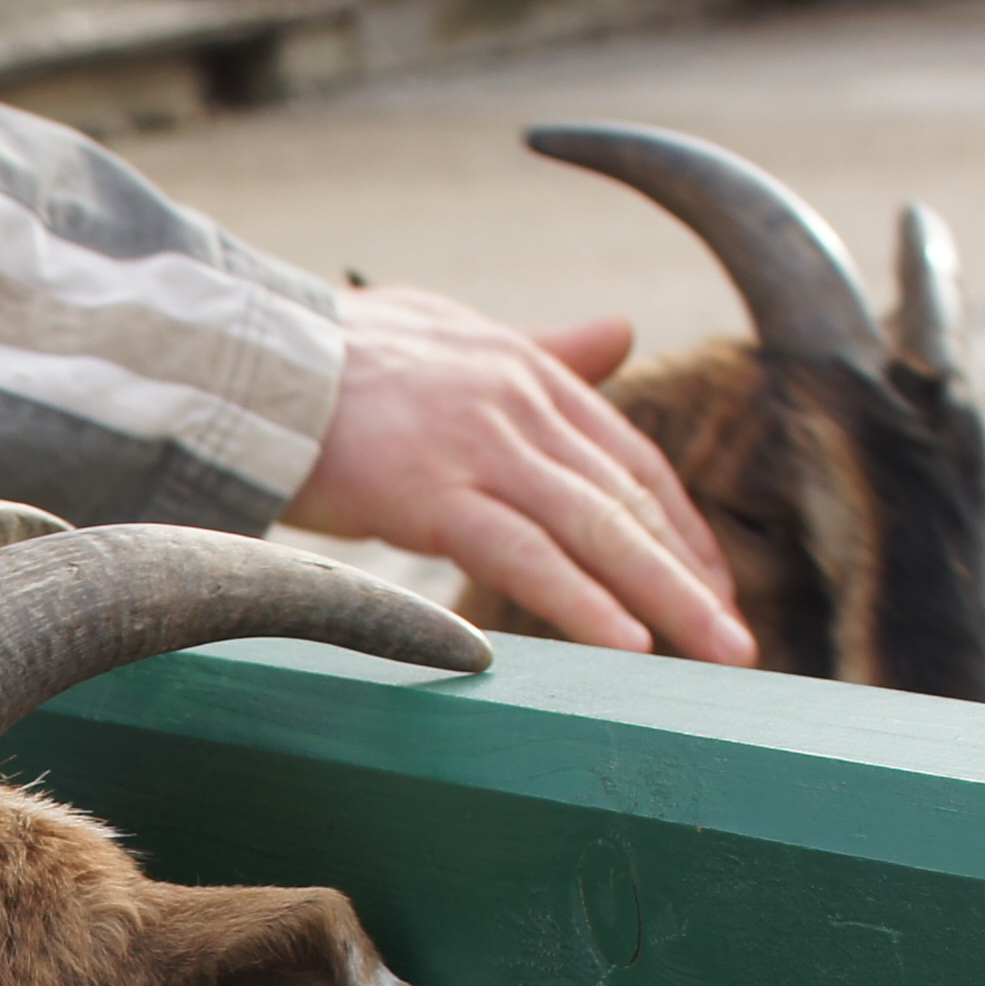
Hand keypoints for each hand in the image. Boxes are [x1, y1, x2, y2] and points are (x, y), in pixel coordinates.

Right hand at [286, 289, 748, 664]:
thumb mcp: (458, 335)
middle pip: (628, 500)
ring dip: (665, 596)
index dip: (678, 527)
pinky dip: (582, 601)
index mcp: (530, 372)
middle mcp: (521, 404)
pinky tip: (627, 644)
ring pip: (596, 529)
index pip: (630, 459)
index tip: (710, 585)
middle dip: (690, 575)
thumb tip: (621, 332)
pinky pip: (524, 556)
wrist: (247, 359)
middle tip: (737, 643)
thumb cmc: (338, 358)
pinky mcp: (432, 491)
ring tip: (715, 653)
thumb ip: (543, 348)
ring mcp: (481, 446)